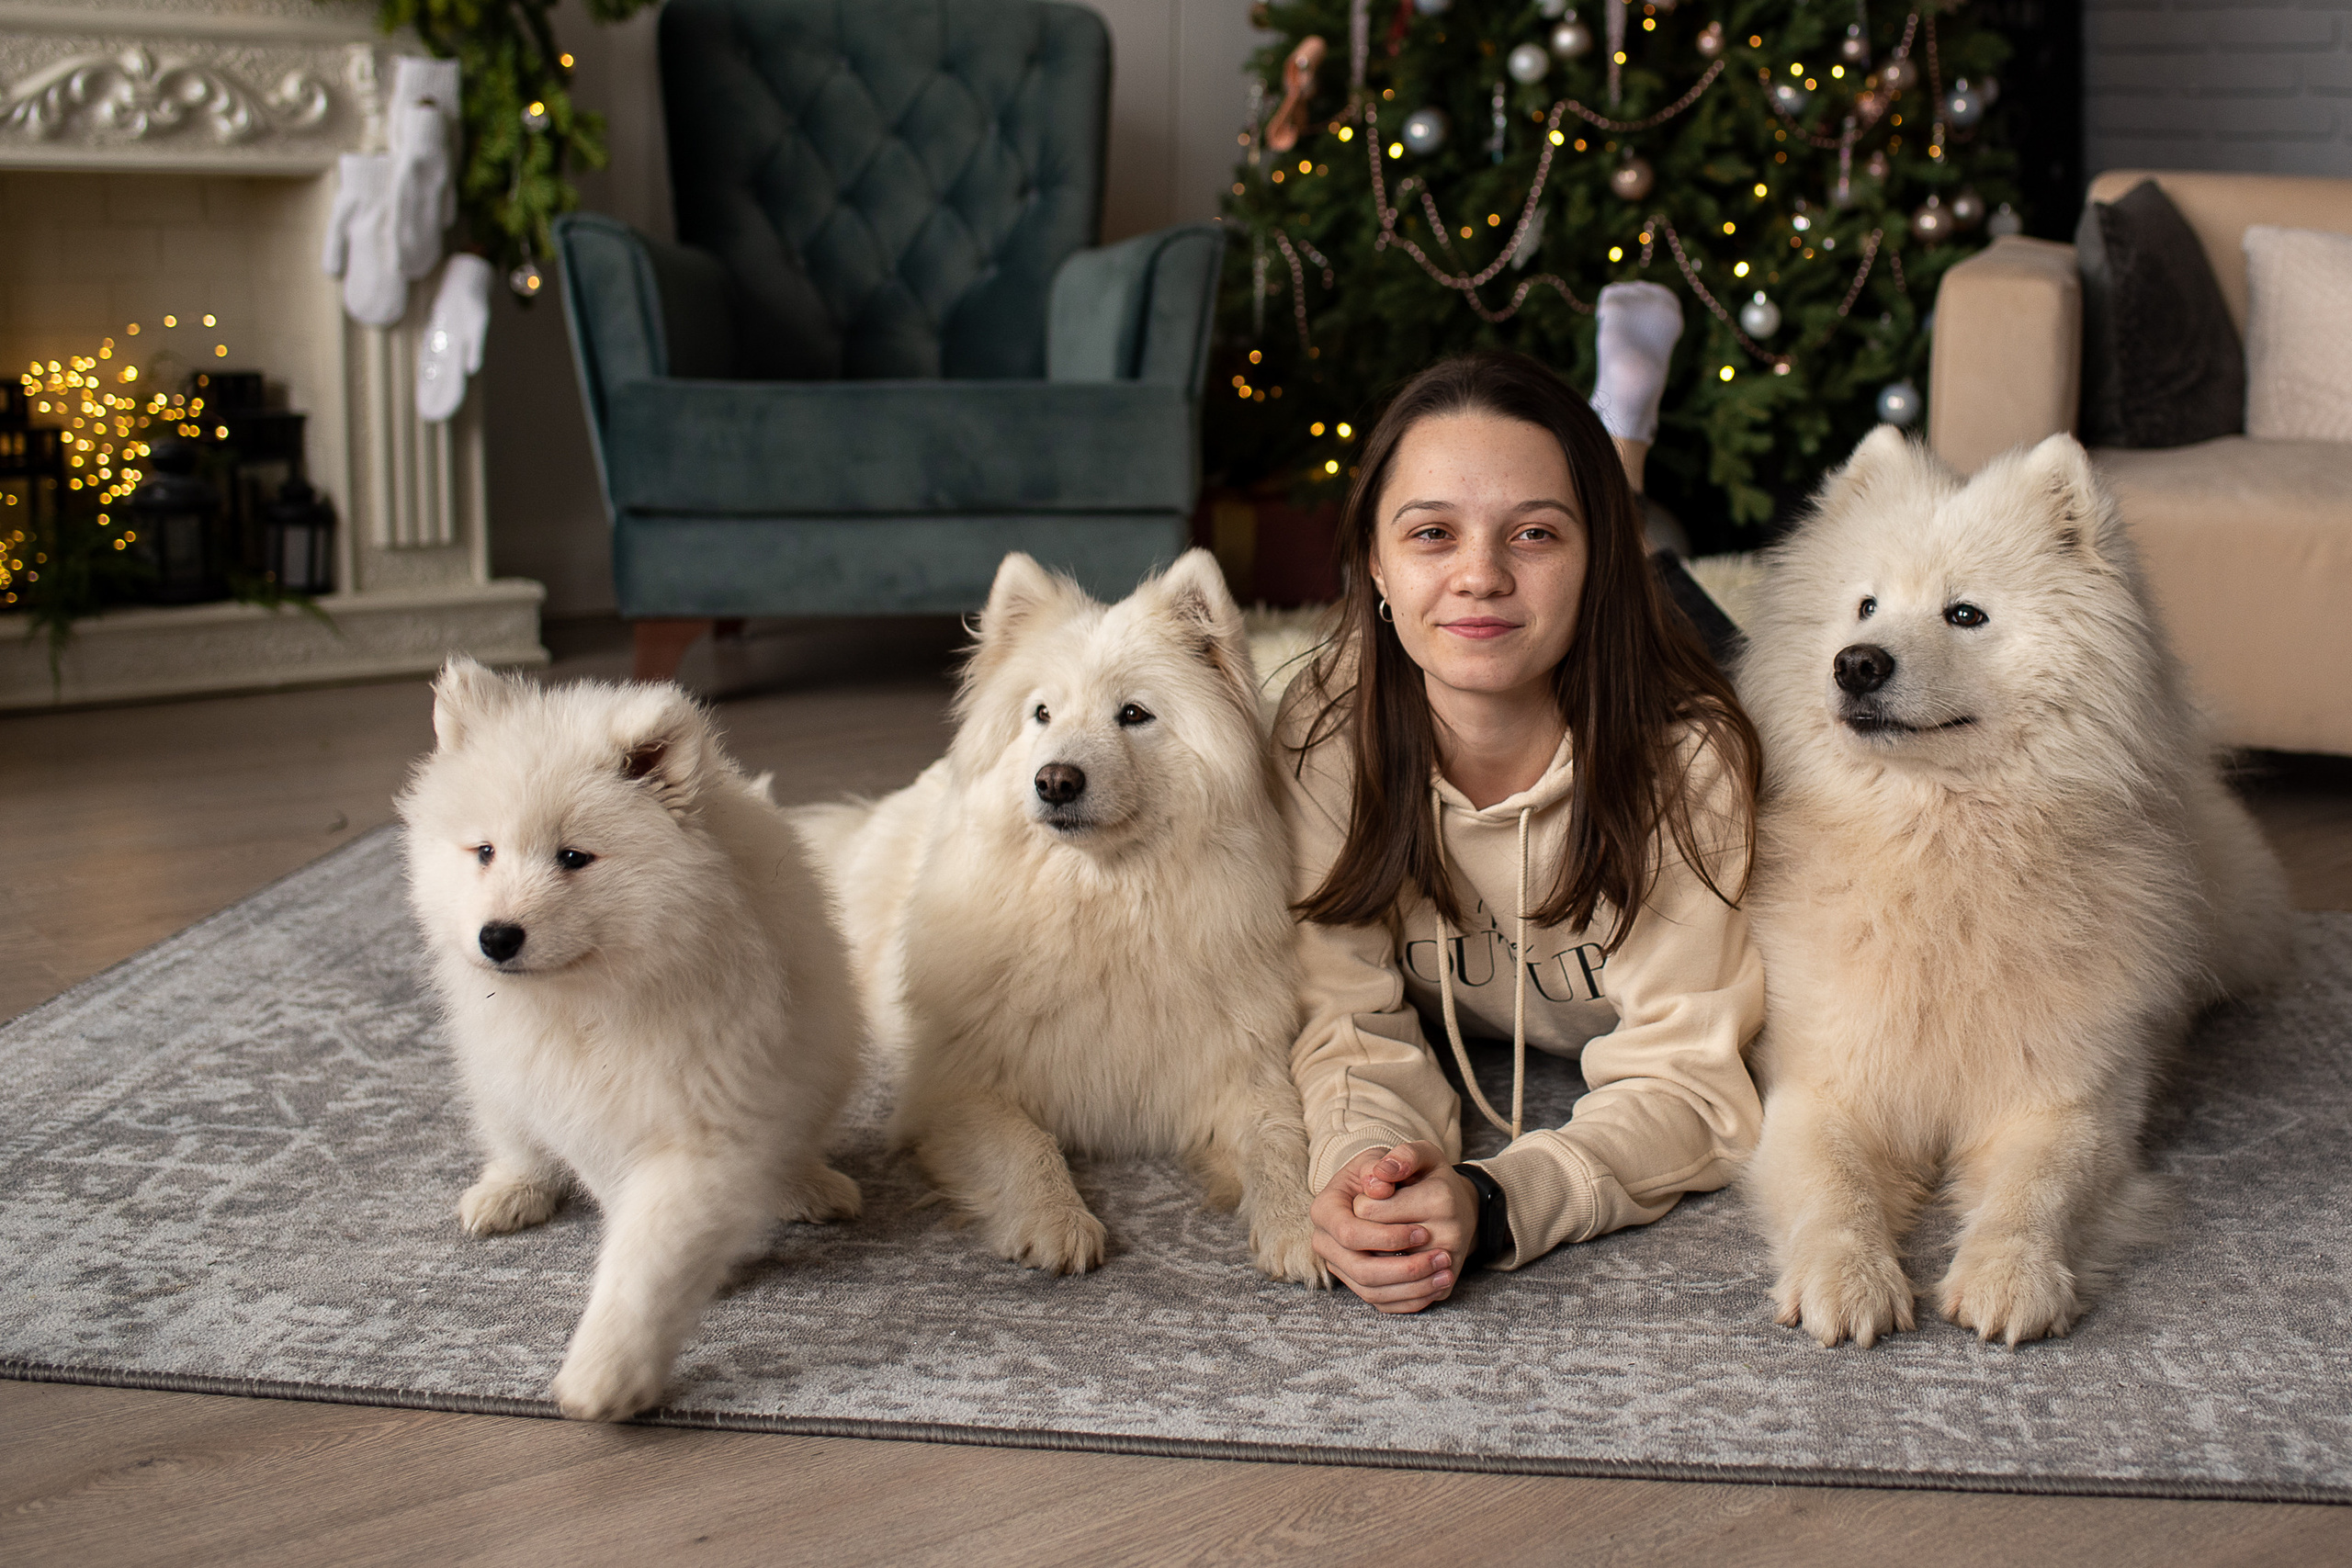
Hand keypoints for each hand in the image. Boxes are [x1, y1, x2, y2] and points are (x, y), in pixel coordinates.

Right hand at [1310, 1141, 1479, 1313]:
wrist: (1390, 1191)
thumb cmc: (1392, 1173)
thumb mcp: (1397, 1156)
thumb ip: (1394, 1159)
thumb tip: (1380, 1180)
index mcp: (1325, 1208)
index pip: (1350, 1233)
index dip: (1387, 1237)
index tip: (1424, 1231)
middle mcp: (1325, 1241)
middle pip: (1361, 1269)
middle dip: (1404, 1267)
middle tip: (1442, 1256)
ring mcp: (1340, 1266)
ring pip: (1372, 1291)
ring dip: (1413, 1287)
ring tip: (1446, 1272)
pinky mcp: (1358, 1284)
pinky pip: (1382, 1303)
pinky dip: (1411, 1300)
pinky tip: (1438, 1285)